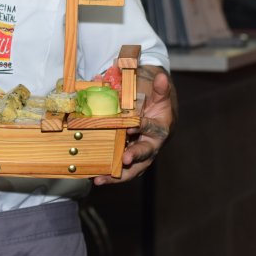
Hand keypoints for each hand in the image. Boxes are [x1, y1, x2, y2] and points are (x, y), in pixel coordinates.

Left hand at [93, 65, 175, 185]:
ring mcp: (141, 154)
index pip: (152, 128)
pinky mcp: (130, 159)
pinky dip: (110, 175)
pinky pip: (122, 170)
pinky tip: (94, 178)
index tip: (131, 126)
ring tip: (100, 179)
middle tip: (123, 159)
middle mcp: (152, 144)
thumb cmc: (156, 104)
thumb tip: (162, 76)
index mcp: (160, 128)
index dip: (142, 127)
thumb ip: (159, 87)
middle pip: (145, 153)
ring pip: (132, 168)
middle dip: (134, 156)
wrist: (158, 116)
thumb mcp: (158, 93)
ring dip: (117, 175)